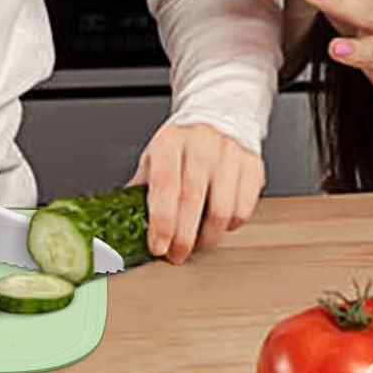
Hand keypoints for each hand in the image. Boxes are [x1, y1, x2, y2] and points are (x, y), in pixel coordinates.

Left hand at [126, 121, 264, 264]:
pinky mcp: (251, 166)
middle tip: (176, 255)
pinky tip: (219, 224)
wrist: (216, 117)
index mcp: (170, 142)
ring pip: (221, 210)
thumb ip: (141, 190)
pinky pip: (243, 209)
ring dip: (208, 237)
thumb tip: (122, 223)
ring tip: (198, 242)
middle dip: (183, 238)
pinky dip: (231, 225)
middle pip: (192, 201)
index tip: (158, 246)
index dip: (162, 222)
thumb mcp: (154, 158)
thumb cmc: (181, 145)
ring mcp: (229, 154)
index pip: (165, 186)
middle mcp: (201, 144)